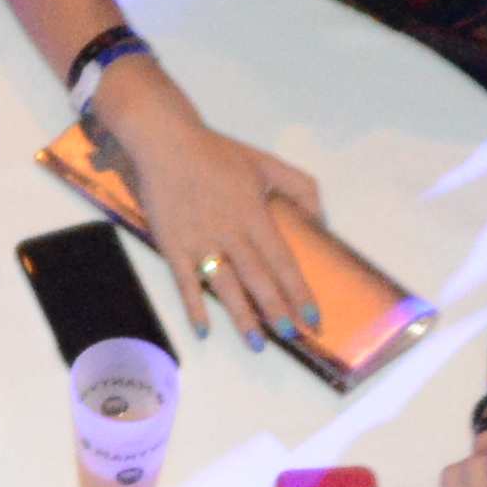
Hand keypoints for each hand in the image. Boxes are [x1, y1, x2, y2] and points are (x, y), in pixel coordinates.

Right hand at [118, 114, 326, 346]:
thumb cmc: (217, 153)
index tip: (314, 316)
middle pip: (258, 279)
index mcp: (254, 215)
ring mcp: (200, 241)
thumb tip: (320, 221)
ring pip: (226, 286)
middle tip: (292, 337)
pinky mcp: (172, 245)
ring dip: (242, 317)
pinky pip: (185, 282)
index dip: (300, 291)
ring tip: (256, 344)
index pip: (283, 261)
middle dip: (276, 310)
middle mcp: (230, 233)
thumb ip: (300, 188)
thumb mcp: (266, 163)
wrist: (167, 143)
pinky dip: (194, 307)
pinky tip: (204, 330)